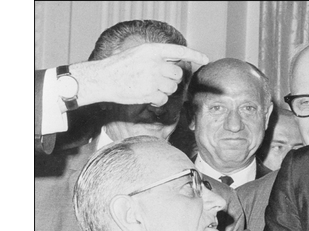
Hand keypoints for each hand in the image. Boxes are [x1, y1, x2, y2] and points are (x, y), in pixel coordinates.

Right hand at [72, 43, 209, 106]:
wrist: (103, 79)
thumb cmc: (120, 67)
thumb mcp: (139, 53)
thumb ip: (157, 57)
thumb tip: (176, 63)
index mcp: (152, 50)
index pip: (179, 51)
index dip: (194, 55)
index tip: (205, 59)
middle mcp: (155, 63)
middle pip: (178, 73)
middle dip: (173, 78)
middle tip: (160, 79)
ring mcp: (153, 78)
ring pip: (172, 87)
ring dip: (165, 90)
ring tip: (149, 86)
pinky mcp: (150, 93)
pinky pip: (164, 99)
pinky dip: (157, 100)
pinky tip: (147, 95)